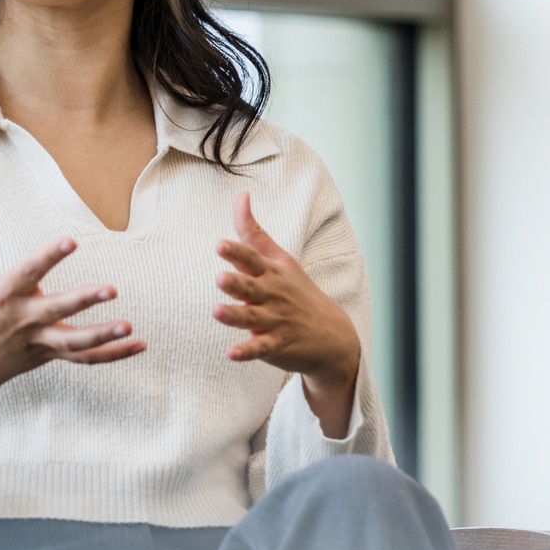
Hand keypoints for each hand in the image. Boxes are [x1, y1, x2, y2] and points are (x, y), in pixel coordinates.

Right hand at [0, 212, 144, 435]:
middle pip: (57, 310)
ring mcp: (39, 341)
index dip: (49, 257)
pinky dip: (112, 355)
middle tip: (111, 289)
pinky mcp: (49, 355)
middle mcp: (24, 320)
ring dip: (103, 336)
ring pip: (74, 343)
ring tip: (129, 327)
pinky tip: (138, 345)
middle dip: (84, 300)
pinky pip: (84, 359)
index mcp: (5, 295)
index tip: (70, 242)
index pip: (29, 272)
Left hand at [213, 192, 360, 438]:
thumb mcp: (280, 260)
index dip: (236, 253)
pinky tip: (232, 353)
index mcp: (271, 273)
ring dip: (235, 315)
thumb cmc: (296, 291)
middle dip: (236, 283)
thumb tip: (241, 196)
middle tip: (219, 278)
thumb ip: (254, 232)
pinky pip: (260, 348)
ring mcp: (275, 321)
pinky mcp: (276, 344)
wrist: (332, 334)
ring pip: (251, 318)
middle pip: (250, 287)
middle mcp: (272, 295)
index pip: (252, 259)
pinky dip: (247, 351)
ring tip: (217, 311)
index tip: (220, 245)